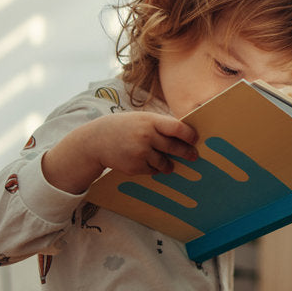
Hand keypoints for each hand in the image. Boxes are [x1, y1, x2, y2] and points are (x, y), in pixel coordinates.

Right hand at [42, 112, 198, 194]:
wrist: (96, 140)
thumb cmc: (123, 127)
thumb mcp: (141, 119)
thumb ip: (160, 126)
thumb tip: (185, 136)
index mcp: (150, 121)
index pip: (177, 128)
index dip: (189, 135)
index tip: (195, 139)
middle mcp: (146, 136)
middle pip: (174, 147)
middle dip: (186, 153)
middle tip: (193, 156)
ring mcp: (140, 152)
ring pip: (164, 162)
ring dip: (168, 164)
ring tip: (168, 164)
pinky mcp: (135, 167)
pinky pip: (153, 170)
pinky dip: (154, 169)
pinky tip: (146, 162)